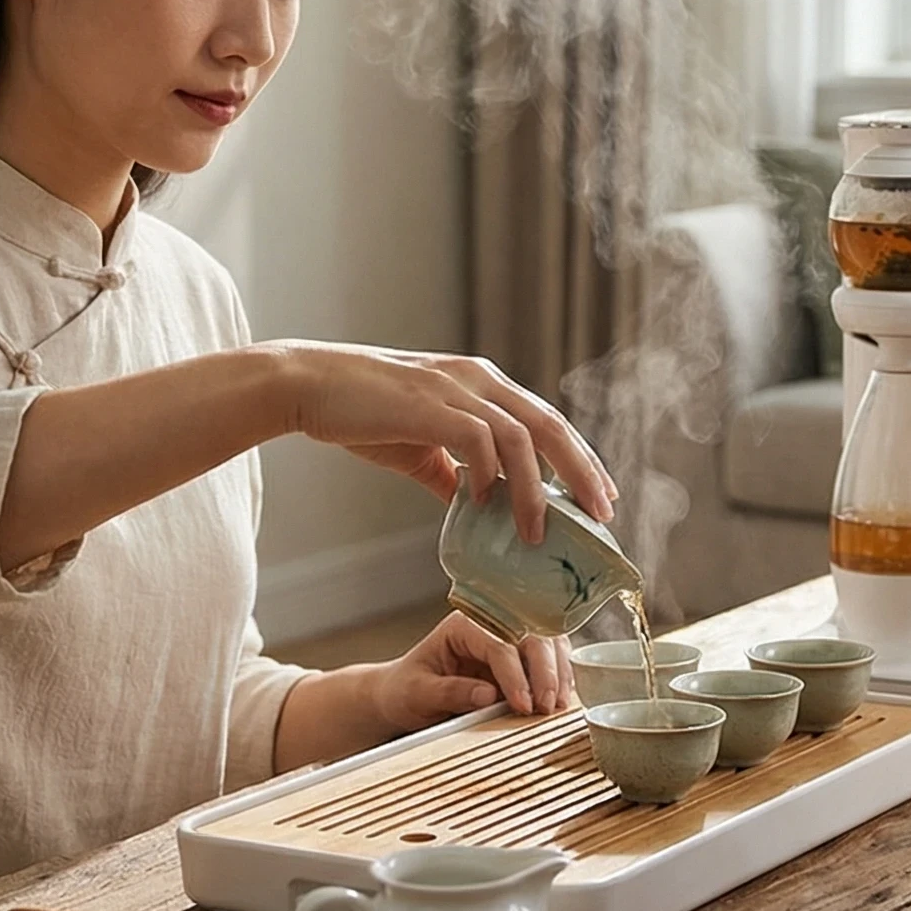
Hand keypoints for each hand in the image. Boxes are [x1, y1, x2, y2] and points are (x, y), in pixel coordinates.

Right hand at [274, 343, 616, 541]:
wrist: (309, 385)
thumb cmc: (361, 412)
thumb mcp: (419, 445)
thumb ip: (452, 471)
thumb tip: (476, 507)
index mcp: (482, 385)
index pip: (548, 420)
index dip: (580, 456)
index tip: (600, 494)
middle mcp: (479, 380)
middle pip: (551, 425)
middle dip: (582, 471)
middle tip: (602, 513)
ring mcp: (456, 389)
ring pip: (521, 437)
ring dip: (536, 488)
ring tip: (540, 531)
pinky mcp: (430, 403)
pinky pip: (476, 440)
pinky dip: (488, 474)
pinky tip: (484, 505)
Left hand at [368, 613, 574, 732]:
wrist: (405, 697)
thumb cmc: (407, 690)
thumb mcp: (417, 693)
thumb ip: (450, 692)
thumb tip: (487, 695)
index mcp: (464, 625)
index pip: (499, 643)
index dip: (514, 674)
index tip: (523, 705)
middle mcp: (492, 626)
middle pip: (532, 637)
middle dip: (545, 672)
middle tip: (546, 708)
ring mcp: (510, 640)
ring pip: (549, 644)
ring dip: (559, 674)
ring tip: (559, 706)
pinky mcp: (521, 660)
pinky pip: (551, 660)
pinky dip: (561, 678)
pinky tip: (562, 700)